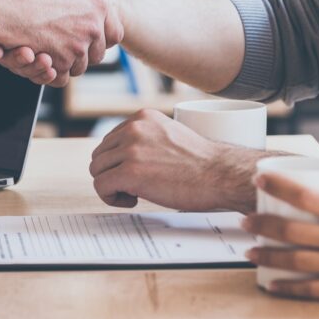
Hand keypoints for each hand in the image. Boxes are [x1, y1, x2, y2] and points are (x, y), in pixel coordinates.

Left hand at [89, 109, 267, 211]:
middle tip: (134, 186)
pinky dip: (111, 198)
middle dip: (112, 174)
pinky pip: (101, 186)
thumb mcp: (168, 137)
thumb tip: (120, 157)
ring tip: (134, 193)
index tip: (136, 174)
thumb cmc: (201, 163)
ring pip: (97, 171)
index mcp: (142, 118)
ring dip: (111, 186)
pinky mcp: (130, 172)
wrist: (221, 175)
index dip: (118, 162)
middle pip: (100, 156)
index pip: (110, 141)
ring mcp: (131, 149)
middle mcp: (134, 129)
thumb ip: (145, 139)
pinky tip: (132, 200)